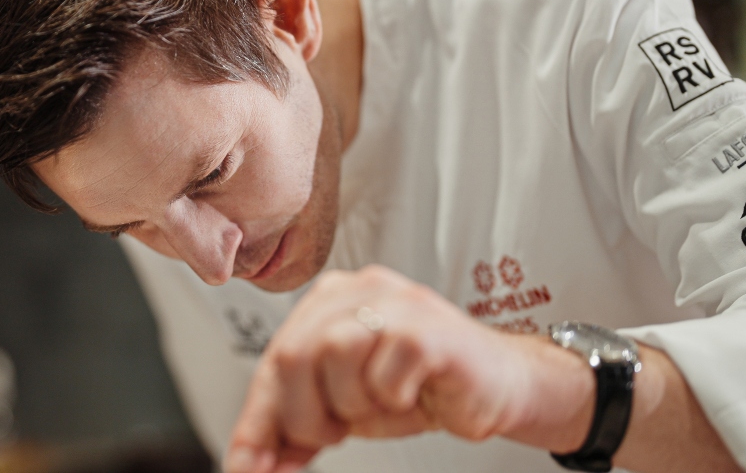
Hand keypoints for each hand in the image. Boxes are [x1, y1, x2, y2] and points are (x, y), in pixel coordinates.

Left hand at [223, 265, 579, 472]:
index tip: (245, 468)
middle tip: (335, 434)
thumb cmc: (421, 386)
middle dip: (305, 415)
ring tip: (377, 407)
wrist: (499, 385)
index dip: (257, 420)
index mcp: (330, 301)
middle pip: (294, 354)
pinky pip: (386, 372)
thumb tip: (250, 463)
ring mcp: (396, 302)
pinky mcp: (428, 327)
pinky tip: (410, 393)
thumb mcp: (346, 406)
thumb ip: (297, 422)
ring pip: (334, 355)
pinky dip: (393, 398)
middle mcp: (359, 290)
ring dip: (351, 403)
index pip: (274, 359)